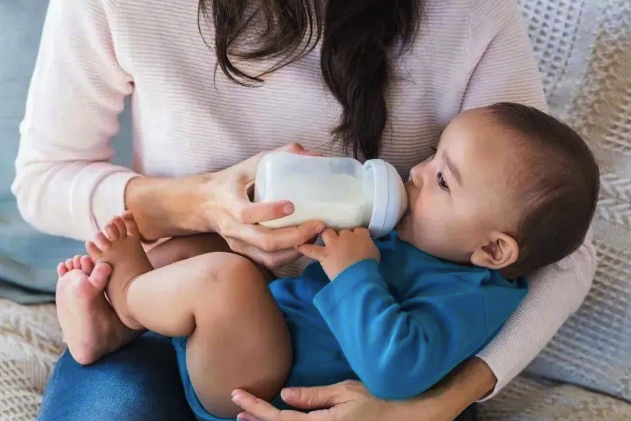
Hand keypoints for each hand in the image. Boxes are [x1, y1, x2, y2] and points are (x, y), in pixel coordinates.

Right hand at [200, 143, 325, 268]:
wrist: (204, 204)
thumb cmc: (231, 182)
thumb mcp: (248, 165)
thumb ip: (276, 156)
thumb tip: (311, 153)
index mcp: (230, 203)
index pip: (247, 213)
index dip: (269, 212)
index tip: (292, 206)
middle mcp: (233, 228)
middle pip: (264, 241)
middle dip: (295, 236)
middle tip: (318, 226)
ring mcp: (238, 243)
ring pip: (269, 257)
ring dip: (295, 250)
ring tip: (315, 236)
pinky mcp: (244, 252)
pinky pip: (269, 261)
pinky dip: (289, 256)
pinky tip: (303, 244)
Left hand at [231, 380, 393, 420]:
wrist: (404, 419)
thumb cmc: (377, 401)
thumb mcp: (344, 392)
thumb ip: (313, 397)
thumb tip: (285, 395)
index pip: (278, 418)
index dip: (255, 407)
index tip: (237, 395)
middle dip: (255, 420)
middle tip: (236, 409)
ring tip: (247, 419)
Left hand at [297, 228, 379, 278]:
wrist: (360, 276)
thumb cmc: (370, 266)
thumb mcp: (374, 252)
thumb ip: (368, 245)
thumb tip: (364, 245)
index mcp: (361, 234)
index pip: (357, 230)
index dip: (355, 235)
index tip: (355, 241)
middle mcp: (346, 235)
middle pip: (341, 230)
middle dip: (340, 235)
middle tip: (341, 243)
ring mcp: (334, 244)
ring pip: (326, 233)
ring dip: (326, 235)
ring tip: (325, 240)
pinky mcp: (324, 254)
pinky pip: (311, 249)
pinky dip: (304, 248)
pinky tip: (297, 245)